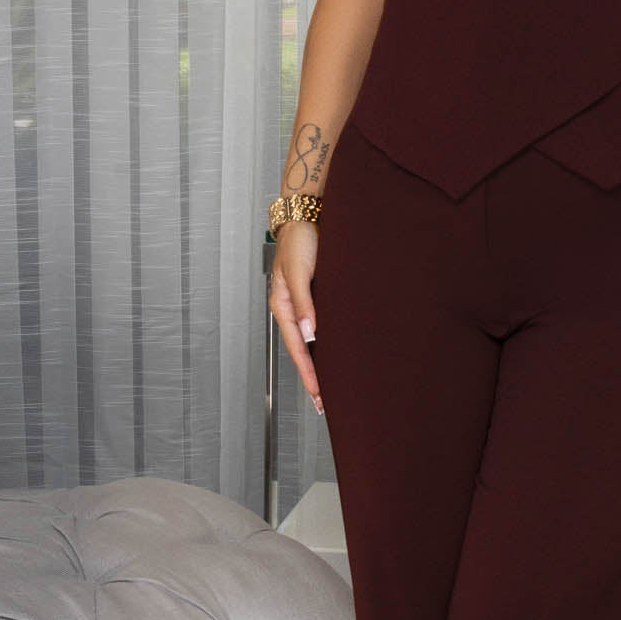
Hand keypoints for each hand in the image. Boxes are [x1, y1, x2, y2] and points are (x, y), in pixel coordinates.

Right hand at [269, 222, 324, 414]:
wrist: (308, 216)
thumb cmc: (300, 240)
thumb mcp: (300, 271)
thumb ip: (304, 302)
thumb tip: (309, 332)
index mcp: (283, 306)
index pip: (298, 348)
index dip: (309, 373)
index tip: (319, 395)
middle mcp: (293, 309)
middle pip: (304, 351)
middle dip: (313, 377)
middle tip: (324, 403)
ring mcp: (305, 305)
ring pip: (313, 342)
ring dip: (321, 364)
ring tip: (330, 388)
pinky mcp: (318, 297)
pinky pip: (323, 328)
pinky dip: (328, 345)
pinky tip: (337, 355)